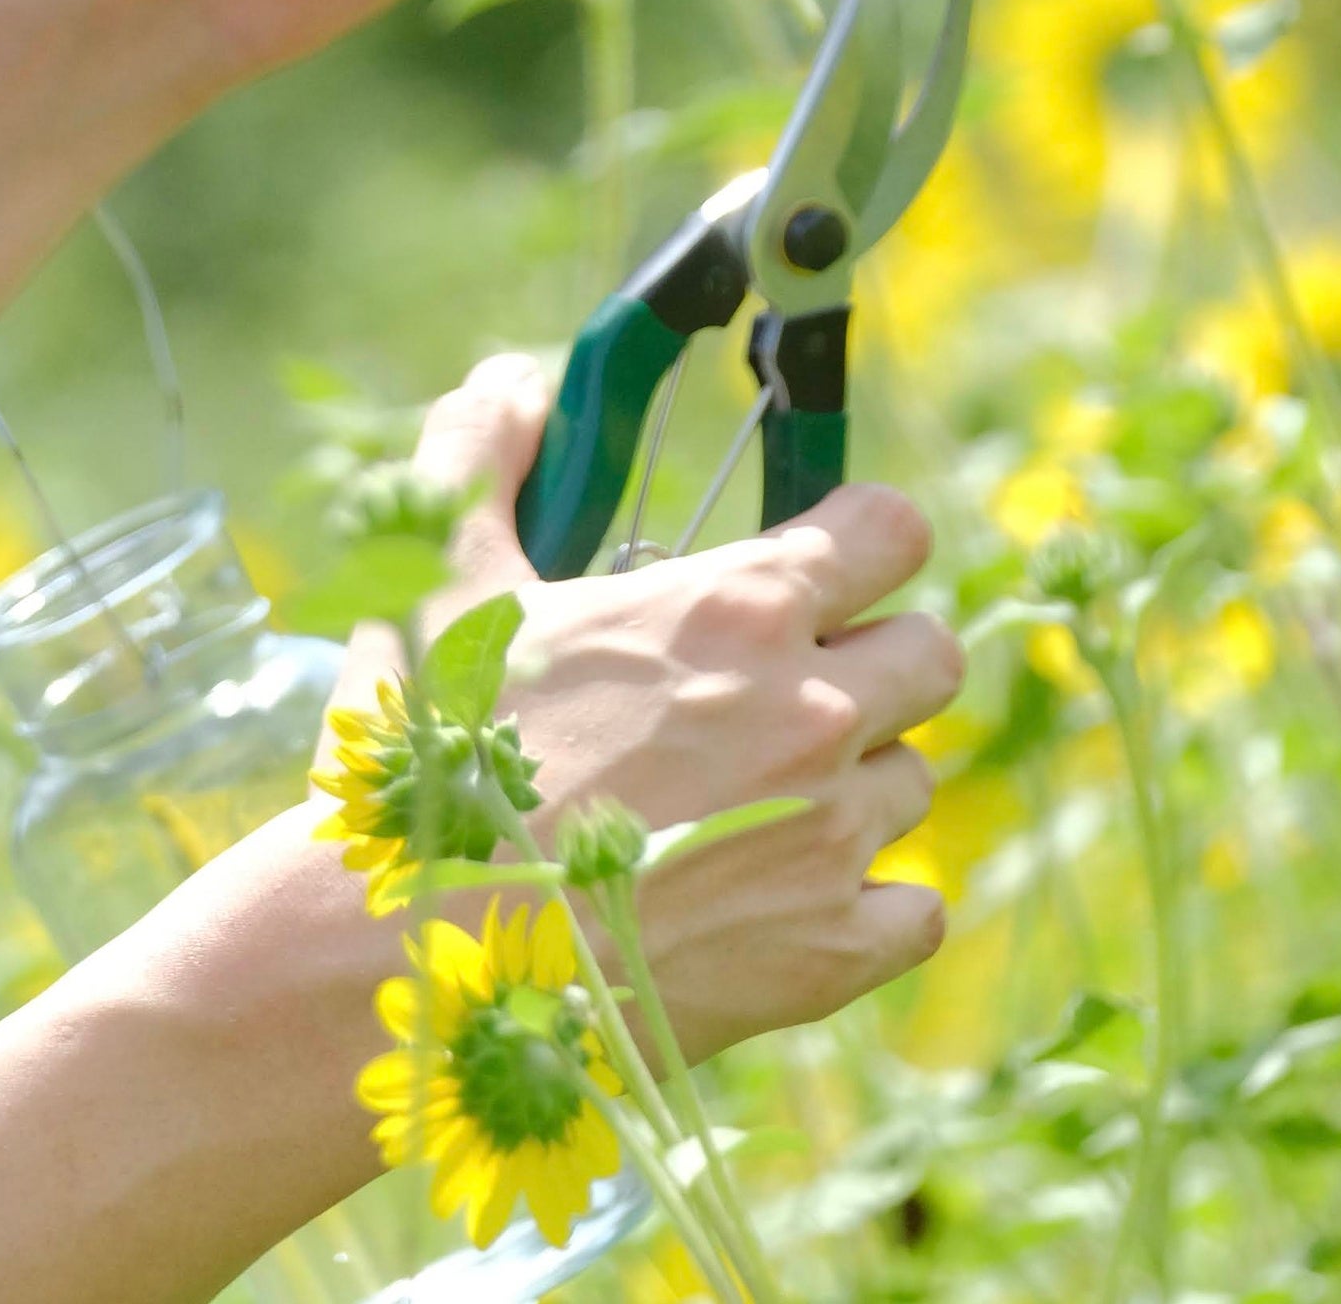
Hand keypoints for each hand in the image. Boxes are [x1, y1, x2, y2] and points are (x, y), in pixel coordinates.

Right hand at [405, 355, 960, 1063]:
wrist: (407, 959)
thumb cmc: (427, 761)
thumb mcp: (436, 581)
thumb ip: (480, 454)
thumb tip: (515, 383)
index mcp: (739, 608)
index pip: (893, 529)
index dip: (863, 542)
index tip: (822, 568)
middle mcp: (812, 712)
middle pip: (933, 654)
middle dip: (877, 662)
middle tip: (787, 694)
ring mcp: (830, 838)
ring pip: (913, 782)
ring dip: (852, 786)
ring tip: (748, 808)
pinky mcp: (829, 953)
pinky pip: (914, 910)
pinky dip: (865, 908)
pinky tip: (777, 903)